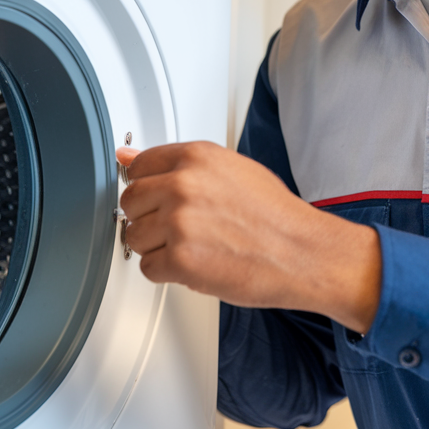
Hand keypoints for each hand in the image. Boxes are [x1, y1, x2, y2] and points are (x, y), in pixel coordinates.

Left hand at [116, 141, 381, 333]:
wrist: (301, 251)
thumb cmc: (274, 213)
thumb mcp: (229, 169)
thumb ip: (178, 164)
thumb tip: (127, 157)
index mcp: (196, 157)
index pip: (139, 166)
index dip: (146, 185)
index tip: (153, 196)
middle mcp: (183, 185)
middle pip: (130, 201)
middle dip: (148, 217)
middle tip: (178, 226)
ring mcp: (179, 223)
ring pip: (134, 236)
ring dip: (156, 246)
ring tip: (192, 245)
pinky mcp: (180, 260)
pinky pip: (148, 268)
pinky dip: (167, 272)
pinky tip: (195, 263)